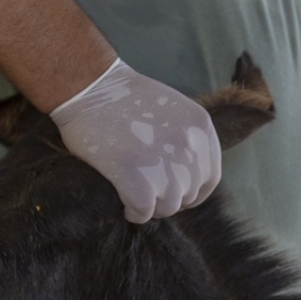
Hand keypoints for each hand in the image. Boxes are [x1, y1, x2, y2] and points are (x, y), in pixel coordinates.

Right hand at [51, 59, 220, 222]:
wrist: (90, 86)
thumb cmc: (123, 97)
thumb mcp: (172, 109)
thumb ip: (186, 138)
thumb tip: (185, 174)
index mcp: (200, 128)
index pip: (210, 178)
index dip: (193, 192)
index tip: (176, 194)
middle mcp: (189, 146)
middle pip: (188, 195)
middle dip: (168, 199)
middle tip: (148, 193)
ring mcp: (164, 163)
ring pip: (167, 207)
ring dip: (151, 207)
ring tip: (134, 197)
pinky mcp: (135, 176)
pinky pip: (143, 211)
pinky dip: (134, 213)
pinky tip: (124, 205)